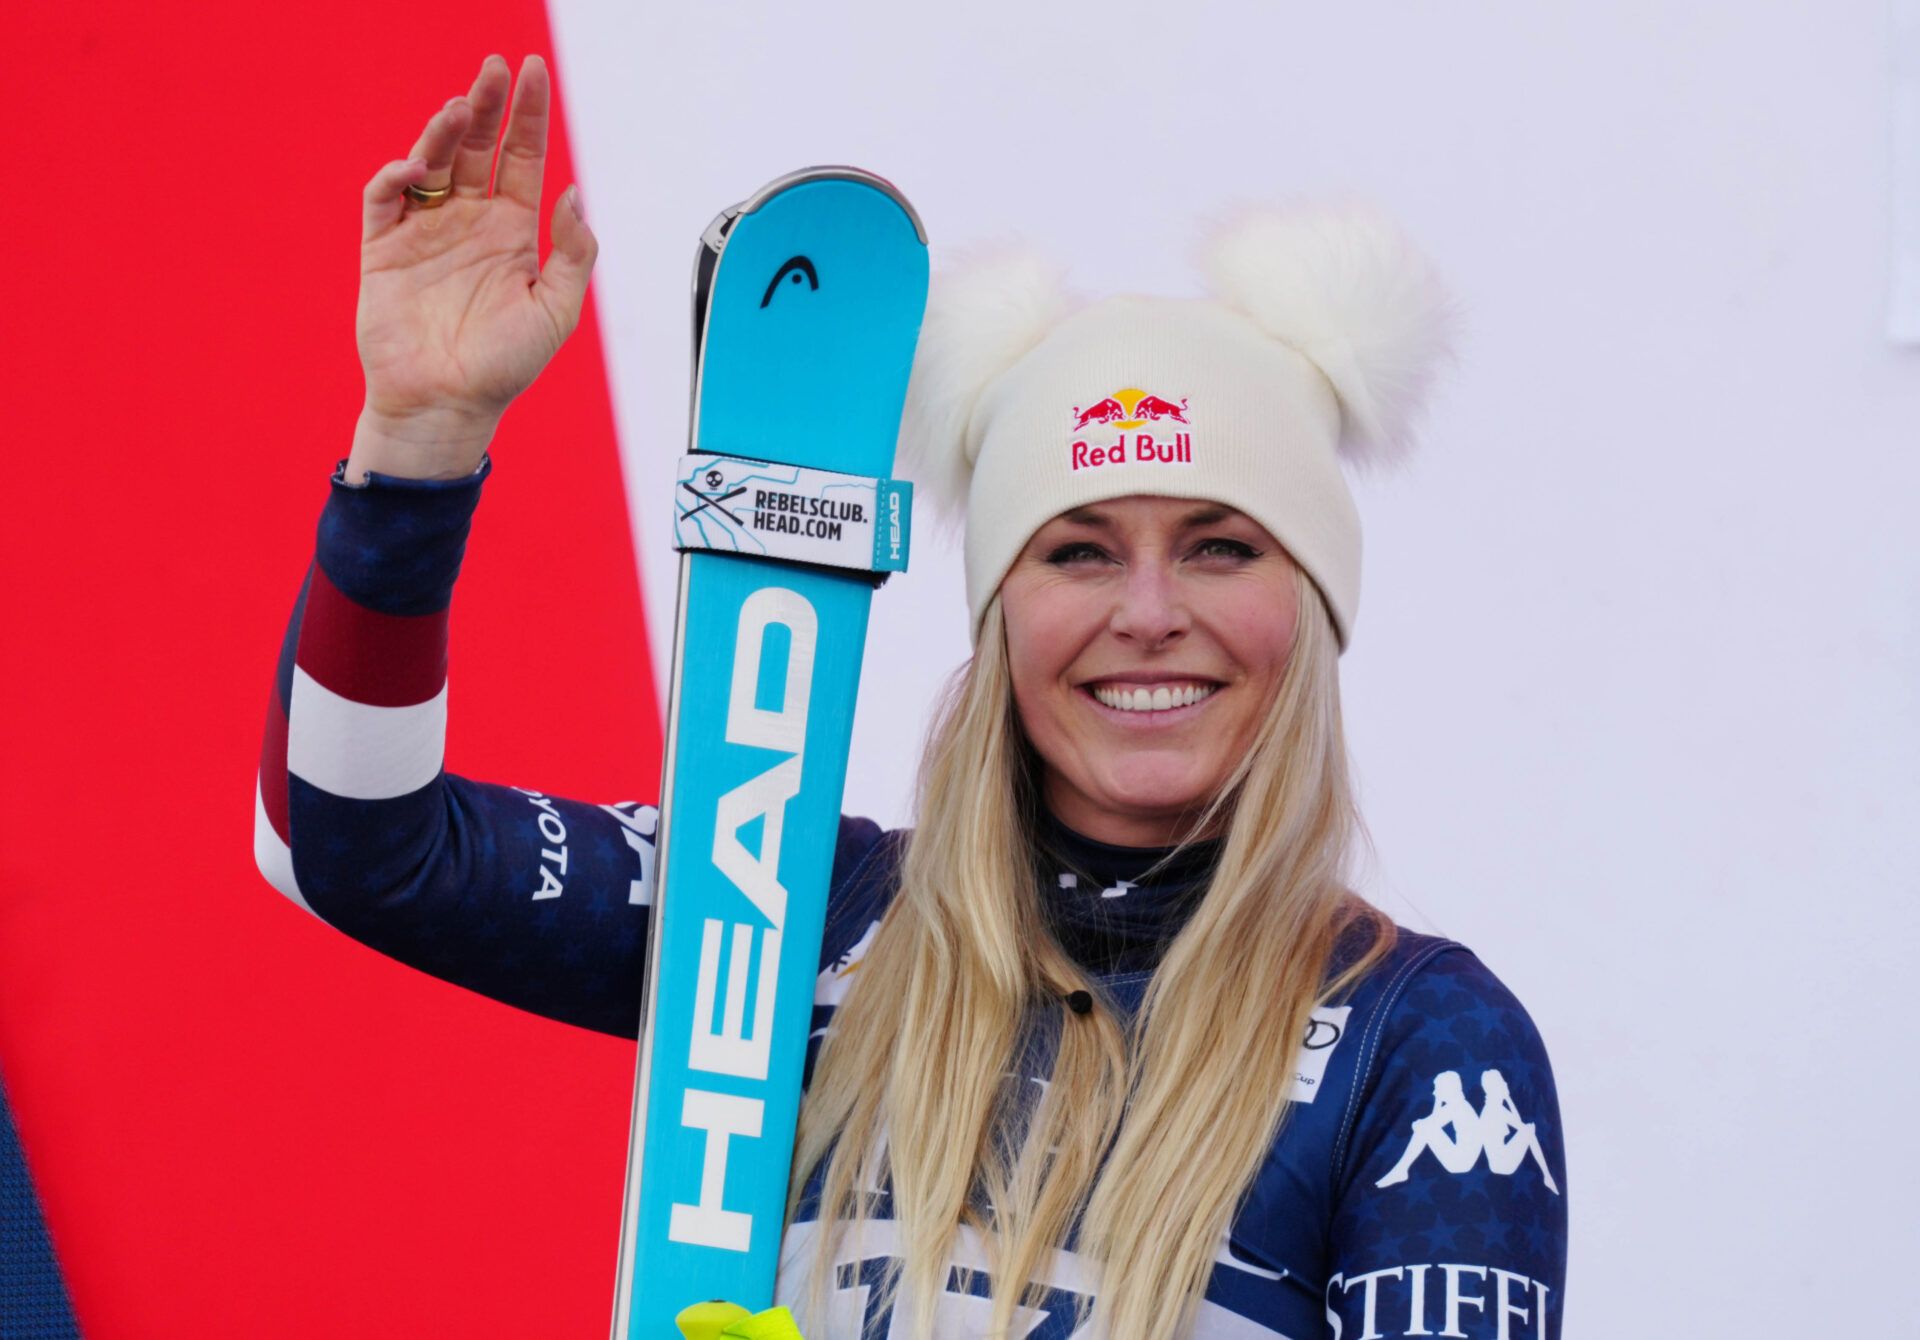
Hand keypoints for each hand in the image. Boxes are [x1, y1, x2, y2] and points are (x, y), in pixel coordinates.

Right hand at [346, 53, 597, 482]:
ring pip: (432, 162)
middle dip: (487, 105)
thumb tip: (574, 191)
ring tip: (460, 109)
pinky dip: (396, 176)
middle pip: (477, 147)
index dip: (527, 114)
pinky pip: (385, 200)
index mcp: (512, 232)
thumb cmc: (504, 367)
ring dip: (443, 131)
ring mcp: (425, 232)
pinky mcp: (385, 249)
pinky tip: (415, 166)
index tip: (531, 72)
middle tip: (494, 68)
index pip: (522, 158)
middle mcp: (469, 222)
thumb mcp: (555, 310)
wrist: (446, 406)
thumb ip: (572, 252)